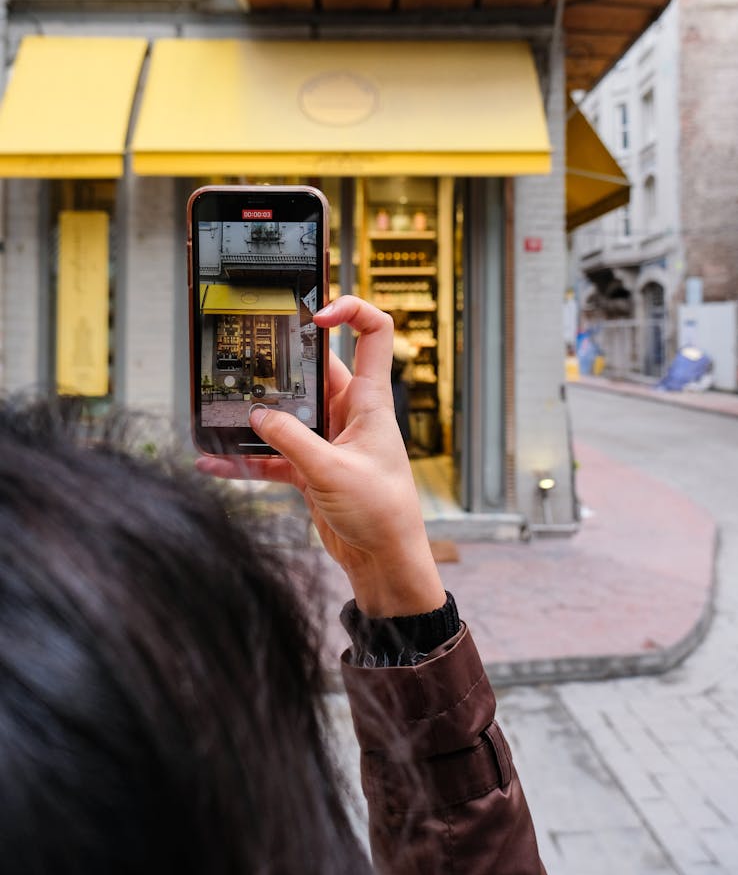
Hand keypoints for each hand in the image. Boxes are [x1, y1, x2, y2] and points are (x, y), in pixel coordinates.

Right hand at [196, 296, 444, 617]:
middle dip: (280, 368)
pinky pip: (273, 455)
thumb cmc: (382, 513)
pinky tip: (216, 463)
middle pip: (313, 373)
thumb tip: (257, 416)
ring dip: (257, 419)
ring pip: (286, 416)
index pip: (373, 335)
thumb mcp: (331, 471)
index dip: (350, 312)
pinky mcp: (312, 468)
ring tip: (222, 414)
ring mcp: (329, 440)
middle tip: (248, 360)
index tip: (316, 314)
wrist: (384, 562)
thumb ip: (291, 439)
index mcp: (369, 400)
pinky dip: (248, 459)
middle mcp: (349, 413)